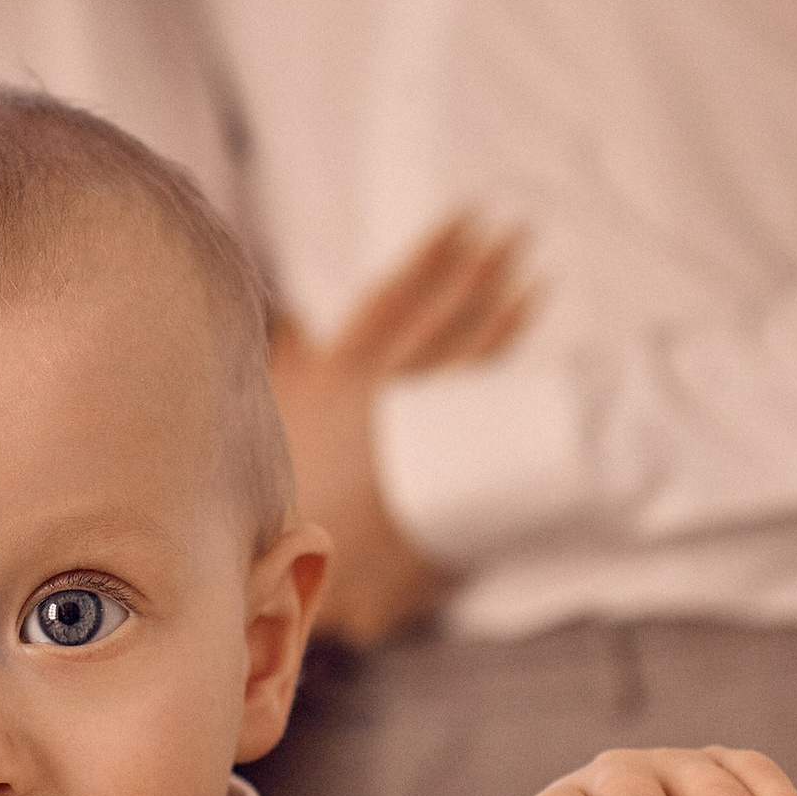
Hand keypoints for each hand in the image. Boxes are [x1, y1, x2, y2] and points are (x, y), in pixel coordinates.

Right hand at [272, 218, 533, 646]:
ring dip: (503, 321)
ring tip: (535, 281)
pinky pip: (480, 425)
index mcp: (333, 376)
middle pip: (440, 321)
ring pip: (465, 366)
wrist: (274, 577)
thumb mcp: (258, 420)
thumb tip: (291, 319)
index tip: (467, 218)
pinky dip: (508, 394)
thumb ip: (282, 366)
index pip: (393, 299)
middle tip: (520, 231)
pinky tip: (537, 377)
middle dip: (480, 273)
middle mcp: (377, 396)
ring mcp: (407, 437)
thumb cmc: (260, 499)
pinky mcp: (429, 481)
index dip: (432, 256)